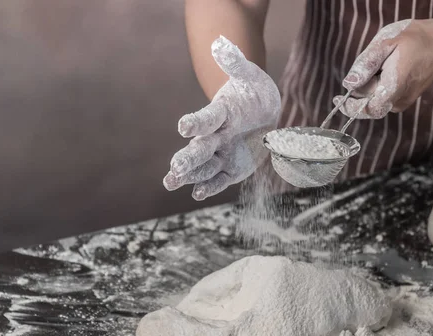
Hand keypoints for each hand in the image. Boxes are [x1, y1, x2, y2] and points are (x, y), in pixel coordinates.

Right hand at [163, 36, 280, 200]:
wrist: (260, 110)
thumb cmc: (251, 90)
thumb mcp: (248, 74)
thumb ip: (235, 62)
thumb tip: (221, 44)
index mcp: (220, 112)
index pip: (206, 118)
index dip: (196, 122)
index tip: (183, 127)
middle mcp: (216, 135)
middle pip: (200, 148)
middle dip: (188, 159)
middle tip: (175, 169)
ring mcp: (222, 153)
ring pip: (204, 166)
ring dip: (190, 176)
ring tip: (173, 182)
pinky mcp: (231, 168)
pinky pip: (219, 179)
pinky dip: (209, 187)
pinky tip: (198, 194)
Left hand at [336, 19, 432, 118]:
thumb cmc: (413, 41)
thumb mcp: (386, 43)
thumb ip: (366, 63)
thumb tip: (348, 83)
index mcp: (394, 86)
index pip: (367, 108)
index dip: (350, 107)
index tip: (337, 100)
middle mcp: (398, 100)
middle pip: (368, 104)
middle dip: (362, 89)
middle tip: (373, 66)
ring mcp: (402, 102)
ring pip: (375, 101)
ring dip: (371, 87)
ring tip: (385, 66)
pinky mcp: (403, 101)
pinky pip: (382, 99)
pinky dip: (378, 88)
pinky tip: (387, 72)